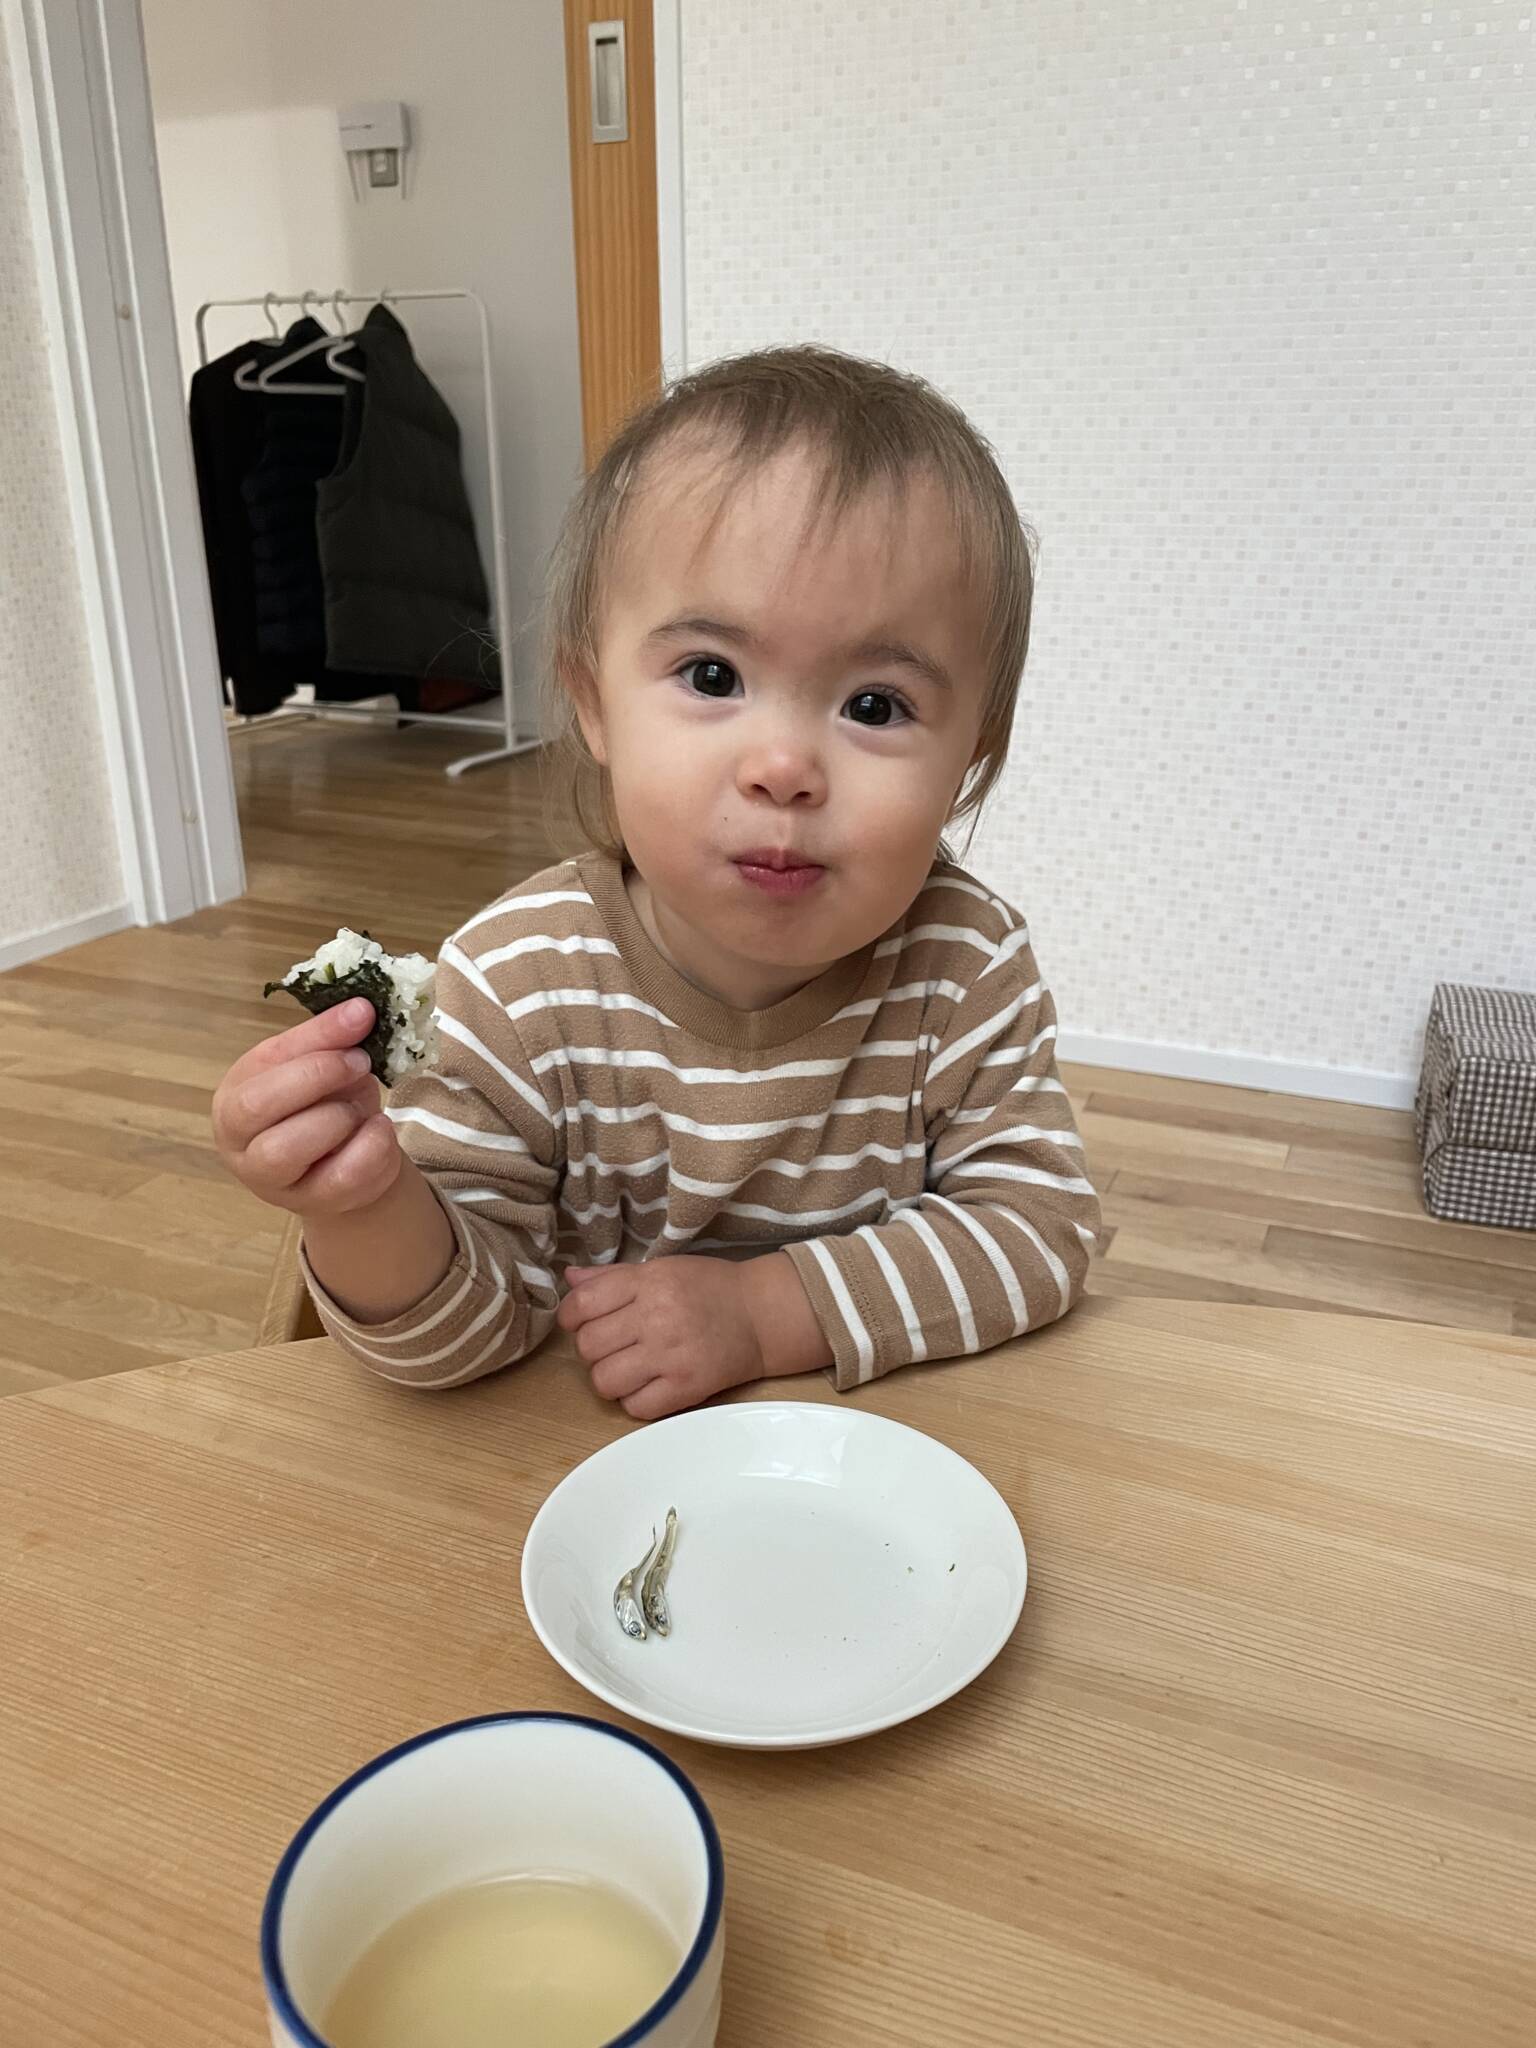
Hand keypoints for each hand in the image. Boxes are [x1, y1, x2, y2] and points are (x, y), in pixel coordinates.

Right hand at [212, 998, 401, 1216]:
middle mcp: (238, 1140)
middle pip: (255, 1106)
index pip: (263, 1062)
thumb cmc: (323, 1103)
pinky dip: (369, 1149)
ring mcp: (269, 1179)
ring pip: (285, 1149)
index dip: (315, 1040)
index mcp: (235, 1092)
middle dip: (316, 1076)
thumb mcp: (322, 1063)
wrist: (346, 1158)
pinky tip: (379, 1131)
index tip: (361, 1017)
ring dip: (336, 1118)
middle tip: (360, 1063)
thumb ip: (331, 1037)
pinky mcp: (309, 1203)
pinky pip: (338, 1179)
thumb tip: (361, 1007)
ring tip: (361, 1108)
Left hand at [558, 1252, 832, 1419]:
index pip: (583, 1304)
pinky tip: (647, 1386)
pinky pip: (635, 1407)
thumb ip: (613, 1277)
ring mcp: (671, 1356)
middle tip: (611, 1346)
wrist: (762, 1315)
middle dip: (592, 1349)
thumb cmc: (711, 1288)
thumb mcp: (663, 1268)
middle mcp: (657, 1317)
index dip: (571, 1317)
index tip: (581, 1322)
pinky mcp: (686, 1387)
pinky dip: (634, 1400)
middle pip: (589, 1346)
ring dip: (609, 1378)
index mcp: (649, 1282)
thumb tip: (570, 1280)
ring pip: (605, 1380)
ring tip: (627, 1368)